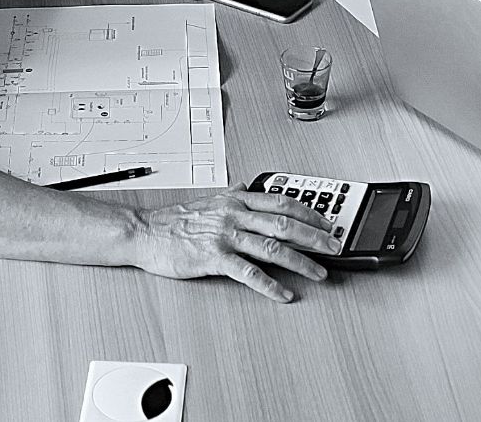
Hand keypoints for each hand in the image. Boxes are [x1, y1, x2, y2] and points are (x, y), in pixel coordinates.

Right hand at [128, 189, 334, 300]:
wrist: (146, 232)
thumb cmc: (175, 220)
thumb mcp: (208, 200)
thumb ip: (231, 194)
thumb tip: (246, 186)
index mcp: (236, 200)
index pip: (282, 202)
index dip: (309, 212)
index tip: (327, 222)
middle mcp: (235, 214)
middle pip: (285, 224)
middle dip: (315, 237)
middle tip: (334, 247)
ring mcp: (225, 235)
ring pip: (272, 247)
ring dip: (301, 262)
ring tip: (319, 273)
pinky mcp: (214, 257)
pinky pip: (248, 272)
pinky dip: (269, 285)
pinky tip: (283, 294)